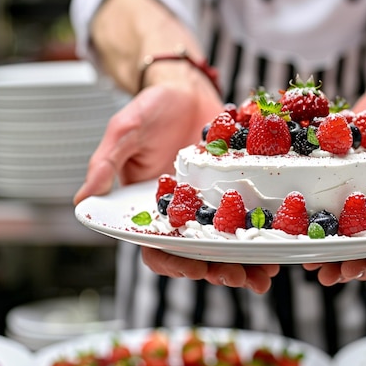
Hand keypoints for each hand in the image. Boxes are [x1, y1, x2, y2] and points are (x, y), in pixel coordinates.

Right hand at [74, 83, 277, 292]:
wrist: (187, 88)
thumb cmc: (151, 108)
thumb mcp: (125, 131)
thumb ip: (107, 163)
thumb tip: (82, 200)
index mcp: (153, 208)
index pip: (159, 247)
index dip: (175, 264)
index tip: (195, 269)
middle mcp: (184, 212)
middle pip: (199, 253)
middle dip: (218, 270)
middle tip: (238, 276)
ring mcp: (214, 202)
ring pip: (229, 241)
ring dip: (246, 261)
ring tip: (264, 272)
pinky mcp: (238, 188)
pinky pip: (253, 214)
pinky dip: (267, 231)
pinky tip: (283, 241)